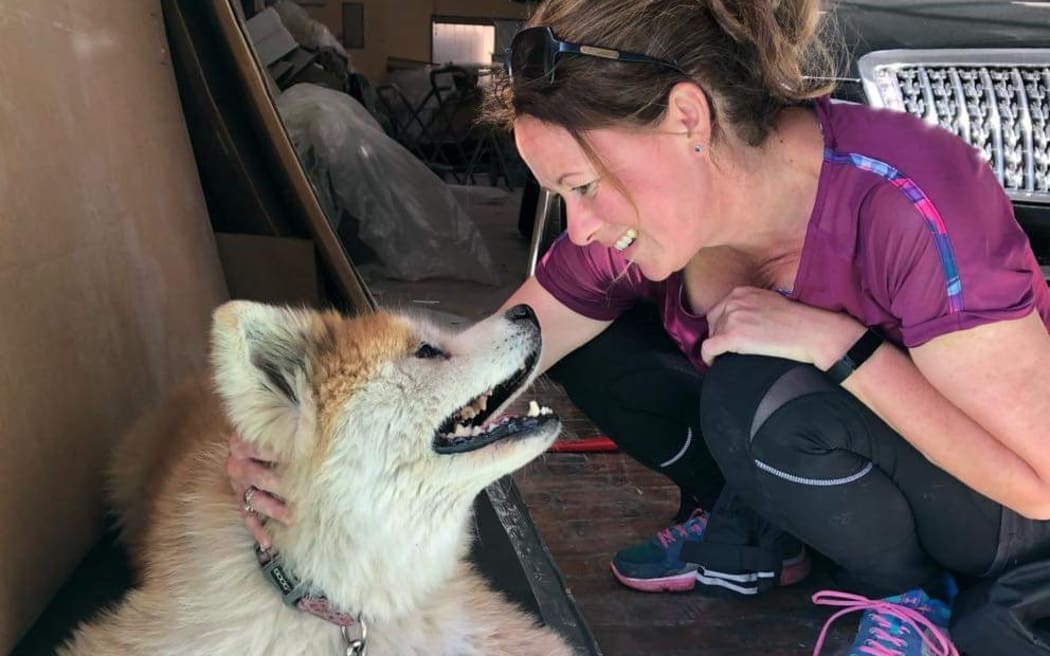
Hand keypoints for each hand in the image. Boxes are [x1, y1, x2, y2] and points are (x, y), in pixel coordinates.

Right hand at [226, 433, 290, 549]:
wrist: (255, 437)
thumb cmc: (274, 431)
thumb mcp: (277, 425)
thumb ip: (288, 428)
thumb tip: (314, 430)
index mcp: (241, 441)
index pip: (257, 448)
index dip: (278, 453)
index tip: (301, 459)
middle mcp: (235, 462)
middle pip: (255, 476)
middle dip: (278, 485)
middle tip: (301, 492)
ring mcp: (237, 483)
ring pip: (253, 499)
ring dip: (273, 509)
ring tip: (293, 518)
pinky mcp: (240, 499)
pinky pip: (247, 517)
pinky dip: (257, 530)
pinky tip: (268, 543)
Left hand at [700, 286, 864, 367]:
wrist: (811, 331)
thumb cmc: (797, 320)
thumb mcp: (769, 302)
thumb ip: (751, 306)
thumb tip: (744, 321)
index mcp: (741, 292)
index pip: (719, 309)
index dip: (721, 325)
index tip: (727, 337)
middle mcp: (733, 302)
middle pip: (713, 322)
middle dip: (719, 335)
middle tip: (731, 350)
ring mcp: (732, 318)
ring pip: (712, 336)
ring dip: (720, 348)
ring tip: (730, 357)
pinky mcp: (733, 336)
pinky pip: (708, 349)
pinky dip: (708, 358)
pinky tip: (714, 364)